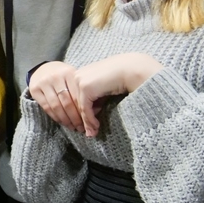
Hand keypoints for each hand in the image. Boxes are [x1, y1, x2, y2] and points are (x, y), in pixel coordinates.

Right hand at [29, 62, 84, 132]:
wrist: (42, 68)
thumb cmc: (62, 75)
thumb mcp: (73, 77)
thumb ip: (81, 90)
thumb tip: (95, 110)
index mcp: (68, 72)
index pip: (77, 95)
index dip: (83, 110)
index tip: (89, 121)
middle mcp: (55, 77)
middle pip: (67, 102)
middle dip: (75, 117)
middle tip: (81, 127)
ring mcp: (43, 83)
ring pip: (56, 106)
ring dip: (65, 119)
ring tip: (72, 127)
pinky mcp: (34, 90)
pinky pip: (46, 107)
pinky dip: (55, 117)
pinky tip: (62, 122)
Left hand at [31, 54, 161, 136]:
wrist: (130, 69)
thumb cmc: (118, 78)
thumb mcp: (100, 88)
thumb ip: (92, 98)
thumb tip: (88, 114)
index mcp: (77, 74)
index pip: (72, 98)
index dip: (77, 113)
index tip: (82, 125)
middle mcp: (75, 76)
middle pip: (73, 103)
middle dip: (80, 120)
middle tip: (86, 132)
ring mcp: (79, 81)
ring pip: (78, 107)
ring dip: (85, 122)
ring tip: (91, 133)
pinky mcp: (85, 88)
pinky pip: (85, 108)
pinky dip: (90, 120)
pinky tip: (96, 127)